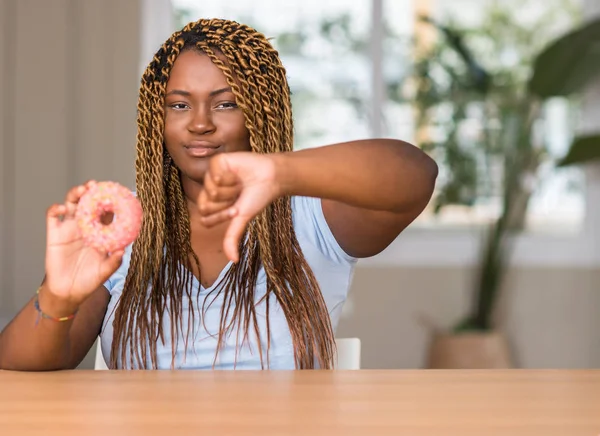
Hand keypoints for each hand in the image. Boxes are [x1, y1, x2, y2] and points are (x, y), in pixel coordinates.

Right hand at [44, 181, 124, 304]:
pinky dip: (56, 208)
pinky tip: (63, 208)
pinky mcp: (54, 234)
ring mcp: (69, 228)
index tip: (116, 192)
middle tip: (96, 185)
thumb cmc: (89, 280)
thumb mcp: (105, 271)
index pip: (106, 212)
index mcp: (100, 232)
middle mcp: (85, 226)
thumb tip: (123, 250)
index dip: (110, 201)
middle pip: (88, 203)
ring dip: (75, 194)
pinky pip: (52, 216)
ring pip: (71, 204)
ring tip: (82, 190)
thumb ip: (113, 261)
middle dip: (91, 191)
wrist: (68, 292)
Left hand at [199, 152, 279, 262]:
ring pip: (210, 190)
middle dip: (226, 203)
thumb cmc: (258, 197)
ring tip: (240, 182)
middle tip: (238, 195)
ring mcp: (212, 176)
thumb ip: (233, 237)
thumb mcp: (242, 218)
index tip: (237, 210)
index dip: (222, 216)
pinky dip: (227, 177)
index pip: (206, 219)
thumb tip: (233, 261)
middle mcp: (210, 191)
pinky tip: (236, 173)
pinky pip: (212, 174)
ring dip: (230, 189)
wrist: (271, 177)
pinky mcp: (217, 162)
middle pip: (204, 205)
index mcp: (214, 205)